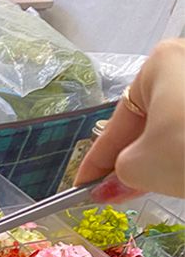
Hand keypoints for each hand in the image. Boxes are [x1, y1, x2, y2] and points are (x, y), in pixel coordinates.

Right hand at [76, 39, 184, 199]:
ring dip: (160, 157)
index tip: (82, 187)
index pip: (116, 125)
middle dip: (130, 159)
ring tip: (149, 186)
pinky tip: (179, 174)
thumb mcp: (140, 166)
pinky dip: (184, 152)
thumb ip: (117, 174)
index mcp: (159, 63)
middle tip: (114, 193)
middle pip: (149, 122)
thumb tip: (108, 187)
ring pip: (176, 126)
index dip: (95, 162)